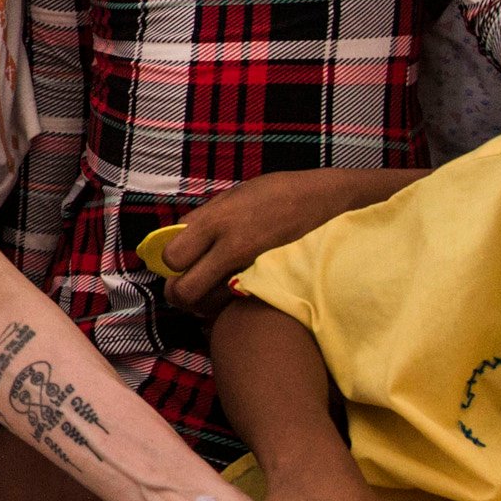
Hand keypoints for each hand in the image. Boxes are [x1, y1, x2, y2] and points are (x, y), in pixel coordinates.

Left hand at [162, 169, 411, 308]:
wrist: (332, 202)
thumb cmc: (281, 194)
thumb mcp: (236, 196)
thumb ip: (204, 220)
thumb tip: (175, 240)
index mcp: (215, 219)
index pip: (170, 257)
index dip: (169, 265)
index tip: (177, 263)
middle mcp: (229, 245)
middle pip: (184, 291)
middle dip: (180, 294)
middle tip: (189, 289)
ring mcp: (252, 268)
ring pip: (209, 305)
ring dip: (204, 304)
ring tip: (214, 292)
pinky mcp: (272, 283)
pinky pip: (237, 305)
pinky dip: (231, 306)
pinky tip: (238, 294)